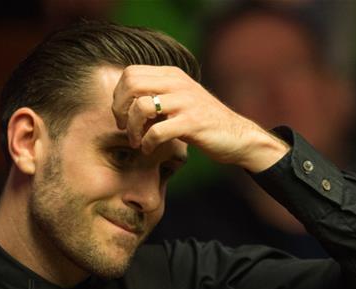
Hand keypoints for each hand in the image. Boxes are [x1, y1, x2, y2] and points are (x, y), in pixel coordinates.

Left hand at [111, 65, 289, 172]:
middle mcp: (178, 83)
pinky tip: (149, 149)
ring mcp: (186, 102)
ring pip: (141, 107)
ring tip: (137, 142)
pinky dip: (147, 144)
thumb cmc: (203, 122)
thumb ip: (157, 95)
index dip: (119, 95)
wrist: (237, 136)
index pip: (130, 73)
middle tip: (124, 128)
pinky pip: (157, 131)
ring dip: (132, 129)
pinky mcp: (192, 123)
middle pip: (131, 85)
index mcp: (172, 75)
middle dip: (120, 110)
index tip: (122, 115)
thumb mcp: (179, 100)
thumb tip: (124, 102)